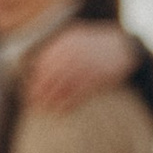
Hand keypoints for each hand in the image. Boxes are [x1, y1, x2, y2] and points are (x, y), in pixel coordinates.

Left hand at [20, 21, 136, 112]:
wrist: (123, 47)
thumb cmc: (93, 47)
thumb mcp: (74, 41)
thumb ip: (56, 52)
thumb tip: (33, 70)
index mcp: (66, 42)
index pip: (43, 64)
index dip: (34, 81)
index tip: (29, 93)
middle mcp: (74, 52)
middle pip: (50, 76)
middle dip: (39, 93)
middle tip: (33, 105)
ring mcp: (86, 64)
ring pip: (63, 86)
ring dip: (52, 101)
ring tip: (46, 110)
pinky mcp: (97, 77)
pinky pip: (78, 93)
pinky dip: (68, 104)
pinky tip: (61, 111)